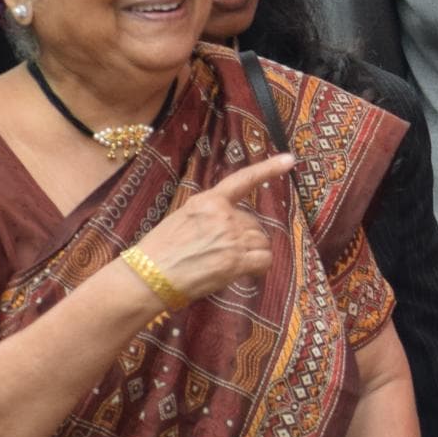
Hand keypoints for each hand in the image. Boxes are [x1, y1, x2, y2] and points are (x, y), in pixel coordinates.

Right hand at [129, 153, 296, 304]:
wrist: (148, 276)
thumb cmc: (159, 251)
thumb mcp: (181, 218)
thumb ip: (208, 215)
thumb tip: (228, 223)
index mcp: (208, 201)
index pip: (243, 180)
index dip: (268, 169)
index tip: (289, 160)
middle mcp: (223, 215)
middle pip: (254, 223)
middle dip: (246, 238)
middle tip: (224, 254)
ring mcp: (231, 238)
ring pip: (262, 243)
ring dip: (252, 254)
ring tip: (229, 265)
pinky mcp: (235, 261)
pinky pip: (264, 261)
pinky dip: (258, 268)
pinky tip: (245, 273)